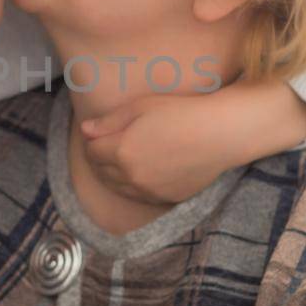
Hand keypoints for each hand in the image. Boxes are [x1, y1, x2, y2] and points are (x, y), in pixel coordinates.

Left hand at [80, 93, 226, 205]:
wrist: (220, 134)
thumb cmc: (181, 112)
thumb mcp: (141, 107)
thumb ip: (109, 121)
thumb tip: (85, 130)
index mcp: (121, 151)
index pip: (91, 151)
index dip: (92, 141)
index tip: (98, 133)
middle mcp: (132, 176)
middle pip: (101, 171)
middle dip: (98, 158)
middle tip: (106, 144)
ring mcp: (149, 191)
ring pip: (118, 187)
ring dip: (113, 174)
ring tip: (122, 158)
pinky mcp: (166, 198)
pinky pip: (139, 195)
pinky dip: (133, 185)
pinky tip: (141, 171)